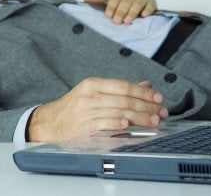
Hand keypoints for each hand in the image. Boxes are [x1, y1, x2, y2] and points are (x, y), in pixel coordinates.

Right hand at [26, 78, 168, 141]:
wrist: (49, 123)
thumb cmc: (74, 108)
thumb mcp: (93, 93)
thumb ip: (120, 90)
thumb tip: (146, 84)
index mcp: (92, 84)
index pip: (123, 86)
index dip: (143, 92)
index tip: (158, 98)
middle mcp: (89, 96)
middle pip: (124, 100)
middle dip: (146, 106)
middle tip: (161, 112)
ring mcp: (85, 111)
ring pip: (117, 112)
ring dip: (139, 117)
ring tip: (153, 121)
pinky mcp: (82, 127)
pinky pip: (102, 124)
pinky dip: (116, 124)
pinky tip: (127, 125)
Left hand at [82, 0, 156, 24]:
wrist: (141, 3)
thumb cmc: (123, 3)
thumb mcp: (110, 0)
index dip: (112, 7)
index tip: (108, 16)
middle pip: (126, 0)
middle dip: (121, 11)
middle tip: (117, 22)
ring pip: (137, 3)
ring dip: (132, 13)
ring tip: (127, 22)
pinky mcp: (151, 2)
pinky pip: (149, 6)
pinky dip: (147, 10)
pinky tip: (143, 16)